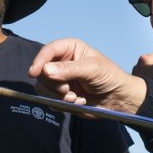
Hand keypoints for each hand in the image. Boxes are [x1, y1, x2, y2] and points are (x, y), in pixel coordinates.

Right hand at [28, 38, 146, 111]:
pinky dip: (62, 103)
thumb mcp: (92, 69)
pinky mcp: (61, 95)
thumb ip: (68, 69)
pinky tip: (78, 102)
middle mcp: (62, 63)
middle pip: (42, 71)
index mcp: (70, 49)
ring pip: (43, 87)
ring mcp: (61, 80)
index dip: (39, 61)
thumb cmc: (110, 77)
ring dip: (57, 95)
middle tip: (68, 89)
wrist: (119, 99)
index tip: (33, 73)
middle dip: (53, 83)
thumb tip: (45, 70)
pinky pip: (50, 100)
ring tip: (75, 97)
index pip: (48, 51)